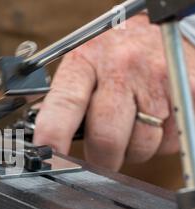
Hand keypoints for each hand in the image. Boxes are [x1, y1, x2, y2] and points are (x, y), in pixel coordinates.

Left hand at [34, 15, 194, 170]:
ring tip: (130, 127)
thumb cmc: (115, 55)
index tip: (50, 156)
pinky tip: (153, 120)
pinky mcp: (187, 93)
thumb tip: (43, 137)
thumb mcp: (83, 65)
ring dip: (131, 151)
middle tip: (100, 157)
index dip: (54, 136)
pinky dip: (158, 143)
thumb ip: (64, 98)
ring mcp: (158, 80)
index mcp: (87, 60)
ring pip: (140, 146)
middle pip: (106, 137)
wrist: (163, 33)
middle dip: (100, 159)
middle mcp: (122, 67)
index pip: (65, 104)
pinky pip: (168, 142)